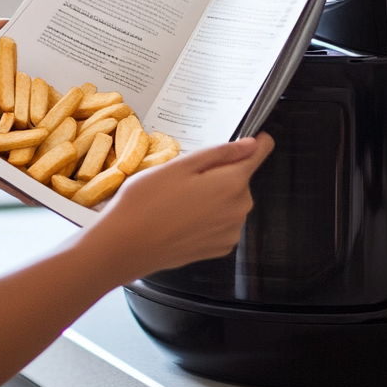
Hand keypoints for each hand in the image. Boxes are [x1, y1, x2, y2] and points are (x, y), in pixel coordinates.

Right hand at [80, 133, 274, 285]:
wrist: (127, 246)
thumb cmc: (148, 201)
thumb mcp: (180, 166)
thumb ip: (221, 153)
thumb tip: (252, 144)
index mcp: (232, 184)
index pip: (259, 155)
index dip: (256, 143)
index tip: (252, 138)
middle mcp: (239, 210)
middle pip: (241, 179)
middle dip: (221, 172)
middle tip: (186, 174)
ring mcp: (231, 233)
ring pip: (230, 201)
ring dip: (214, 195)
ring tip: (179, 197)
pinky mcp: (219, 249)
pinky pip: (221, 222)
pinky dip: (208, 215)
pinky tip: (182, 216)